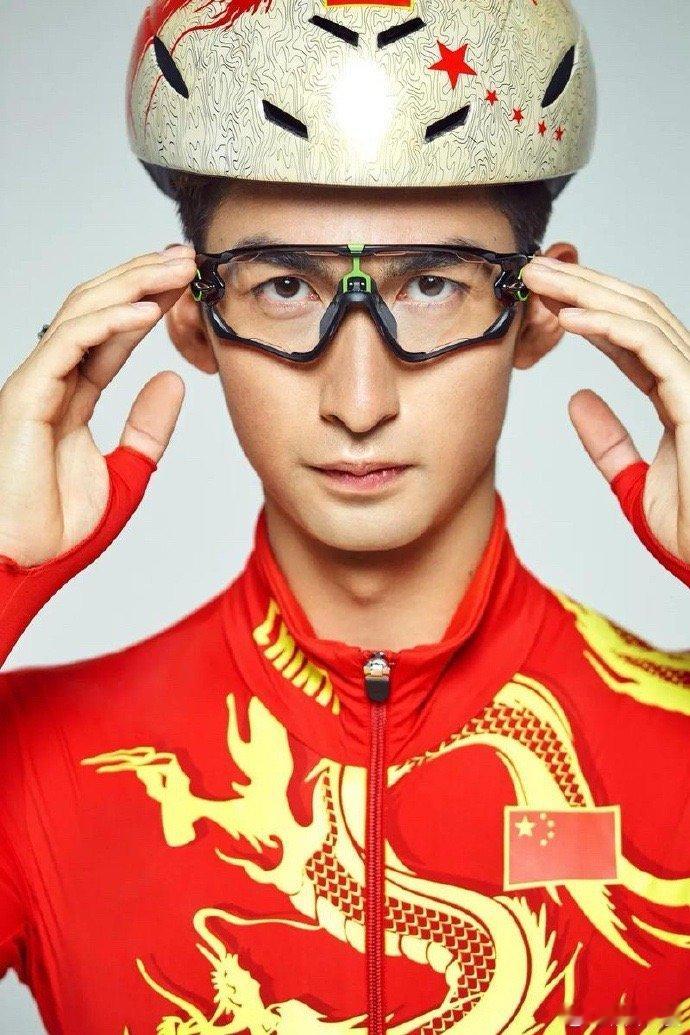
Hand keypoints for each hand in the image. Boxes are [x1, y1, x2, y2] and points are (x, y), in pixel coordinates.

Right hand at [0, 244, 195, 566]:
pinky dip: (109, 323)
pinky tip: (149, 310)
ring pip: (82, 313)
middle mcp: (51, 381)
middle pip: (97, 309)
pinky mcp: (25, 396)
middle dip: (142, 277)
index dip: (149, 303)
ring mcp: (35, 385)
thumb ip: (148, 429)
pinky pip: (70, 344)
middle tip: (186, 256)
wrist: (24, 566)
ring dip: (132, 285)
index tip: (188, 283)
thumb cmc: (58, 531)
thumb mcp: (125, 474)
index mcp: (71, 395)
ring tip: (176, 268)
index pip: (112, 333)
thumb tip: (174, 381)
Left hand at [520, 255, 689, 562]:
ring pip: (641, 316)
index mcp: (678, 394)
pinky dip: (607, 326)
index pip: (631, 337)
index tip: (543, 297)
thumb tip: (578, 401)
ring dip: (585, 292)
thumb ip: (609, 442)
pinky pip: (649, 346)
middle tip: (533, 268)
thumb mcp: (633, 482)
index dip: (587, 311)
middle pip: (635, 313)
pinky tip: (568, 316)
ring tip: (539, 279)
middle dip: (582, 285)